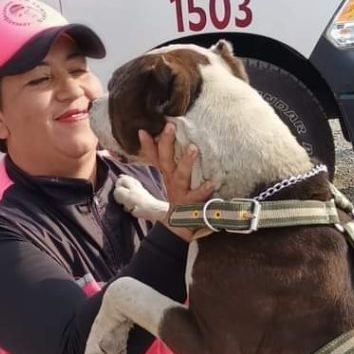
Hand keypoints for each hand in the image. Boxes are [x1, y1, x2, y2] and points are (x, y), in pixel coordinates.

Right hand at [138, 124, 216, 240]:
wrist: (179, 226)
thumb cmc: (179, 195)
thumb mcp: (171, 177)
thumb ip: (170, 161)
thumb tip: (172, 140)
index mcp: (166, 173)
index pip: (154, 156)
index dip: (147, 144)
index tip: (143, 130)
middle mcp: (171, 180)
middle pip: (165, 160)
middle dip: (166, 143)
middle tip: (170, 126)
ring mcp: (181, 192)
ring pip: (181, 176)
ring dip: (186, 162)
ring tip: (193, 148)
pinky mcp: (191, 204)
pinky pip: (197, 196)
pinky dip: (203, 190)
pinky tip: (211, 183)